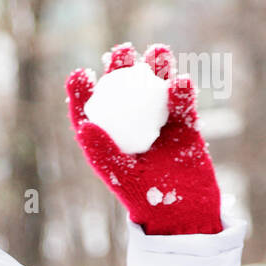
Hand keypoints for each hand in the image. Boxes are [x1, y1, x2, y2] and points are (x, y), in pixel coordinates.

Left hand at [66, 43, 222, 235]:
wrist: (184, 213)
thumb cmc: (145, 200)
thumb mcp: (120, 177)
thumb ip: (103, 151)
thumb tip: (84, 125)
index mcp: (109, 139)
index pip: (93, 110)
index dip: (83, 91)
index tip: (80, 74)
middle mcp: (132, 126)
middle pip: (125, 89)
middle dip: (122, 66)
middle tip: (122, 53)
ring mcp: (160, 123)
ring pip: (156, 87)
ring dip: (157, 67)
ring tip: (156, 54)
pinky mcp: (185, 125)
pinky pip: (182, 102)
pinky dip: (182, 91)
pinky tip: (179, 82)